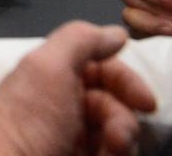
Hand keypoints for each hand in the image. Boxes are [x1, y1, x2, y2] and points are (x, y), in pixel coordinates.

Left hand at [0, 21, 154, 155]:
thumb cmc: (31, 119)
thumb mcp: (49, 67)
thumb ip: (80, 40)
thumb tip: (116, 33)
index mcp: (53, 73)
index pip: (101, 67)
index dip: (125, 80)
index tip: (145, 100)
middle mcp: (63, 101)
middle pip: (113, 101)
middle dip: (123, 116)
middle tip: (119, 134)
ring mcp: (71, 133)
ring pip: (116, 130)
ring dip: (121, 138)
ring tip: (111, 148)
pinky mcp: (81, 154)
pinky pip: (110, 151)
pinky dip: (113, 153)